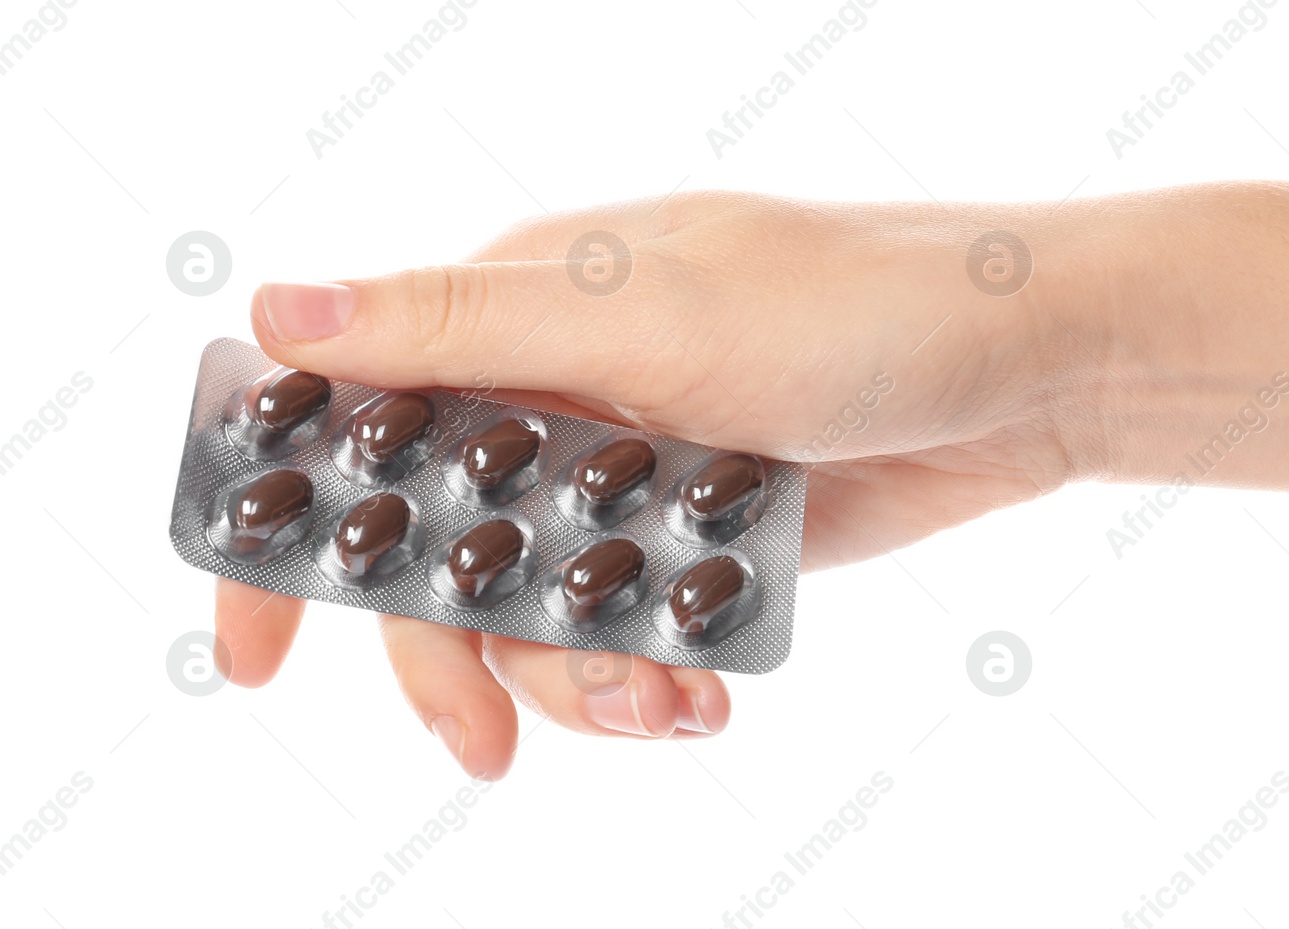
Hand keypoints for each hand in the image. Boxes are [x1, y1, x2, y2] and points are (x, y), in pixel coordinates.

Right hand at [215, 191, 1079, 777]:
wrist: (1026, 368)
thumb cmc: (855, 309)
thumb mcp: (651, 314)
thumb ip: (467, 330)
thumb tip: (278, 312)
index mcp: (518, 308)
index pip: (349, 417)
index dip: (284, 531)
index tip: (260, 654)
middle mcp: (561, 387)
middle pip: (441, 551)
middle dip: (457, 659)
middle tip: (489, 752)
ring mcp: (632, 468)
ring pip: (540, 609)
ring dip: (577, 680)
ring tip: (662, 709)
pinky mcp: (701, 530)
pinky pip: (631, 628)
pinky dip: (649, 676)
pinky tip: (703, 699)